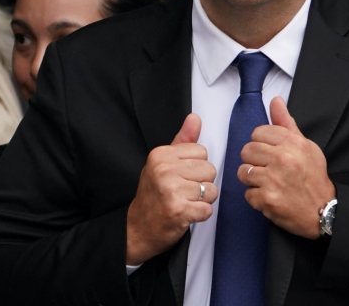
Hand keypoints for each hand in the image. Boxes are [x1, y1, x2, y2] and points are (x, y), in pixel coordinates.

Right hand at [126, 114, 217, 264]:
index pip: (202, 152)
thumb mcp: (162, 163)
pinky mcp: (179, 210)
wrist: (137, 229)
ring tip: (185, 202)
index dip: (196, 167)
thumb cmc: (153, 195)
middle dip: (202, 184)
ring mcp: (170, 190)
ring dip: (202, 200)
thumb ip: (182, 141)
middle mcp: (164, 170)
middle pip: (210, 170)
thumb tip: (195, 118)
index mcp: (161, 155)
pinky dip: (200, 214)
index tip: (181, 177)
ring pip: (211, 190)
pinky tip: (186, 214)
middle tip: (183, 192)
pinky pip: (208, 209)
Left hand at [239, 97, 334, 238]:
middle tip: (268, 169)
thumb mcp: (306, 146)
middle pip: (247, 150)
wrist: (323, 210)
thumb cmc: (313, 177)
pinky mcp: (266, 199)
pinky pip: (247, 193)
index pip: (258, 132)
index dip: (262, 143)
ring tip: (269, 183)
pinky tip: (270, 196)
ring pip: (243, 172)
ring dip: (253, 180)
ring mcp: (273, 180)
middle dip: (254, 161)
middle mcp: (282, 159)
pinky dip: (256, 198)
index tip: (271, 153)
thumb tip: (275, 101)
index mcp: (292, 143)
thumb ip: (287, 124)